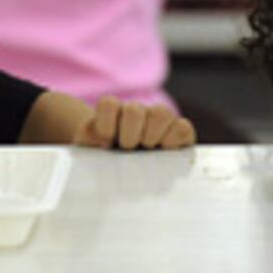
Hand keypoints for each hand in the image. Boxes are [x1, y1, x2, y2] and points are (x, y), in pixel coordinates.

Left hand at [74, 96, 196, 150]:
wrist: (126, 168)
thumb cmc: (105, 160)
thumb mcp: (90, 150)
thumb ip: (89, 139)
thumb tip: (102, 140)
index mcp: (112, 112)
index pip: (109, 104)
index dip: (106, 126)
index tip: (105, 144)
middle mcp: (138, 111)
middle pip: (134, 110)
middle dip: (130, 135)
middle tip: (127, 150)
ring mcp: (160, 119)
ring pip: (161, 113)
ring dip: (152, 136)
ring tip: (147, 151)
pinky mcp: (180, 132)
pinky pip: (183, 127)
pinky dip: (174, 140)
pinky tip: (165, 153)